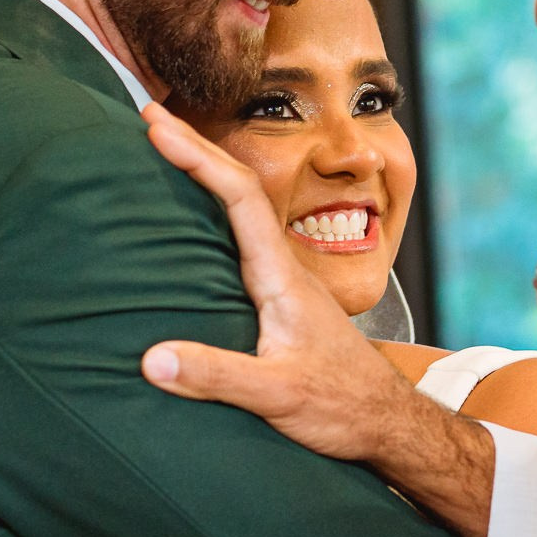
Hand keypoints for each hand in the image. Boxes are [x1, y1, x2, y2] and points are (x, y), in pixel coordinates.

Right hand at [138, 103, 425, 461]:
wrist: (387, 422)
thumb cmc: (342, 405)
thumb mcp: (277, 397)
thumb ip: (217, 376)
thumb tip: (152, 360)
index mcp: (281, 277)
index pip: (239, 197)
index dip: (198, 157)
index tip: (158, 127)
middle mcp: (281, 268)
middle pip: (237, 189)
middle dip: (194, 147)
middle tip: (149, 114)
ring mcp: (281, 281)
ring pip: (239, 210)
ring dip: (202, 173)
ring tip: (163, 148)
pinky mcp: (276, 300)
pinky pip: (238, 239)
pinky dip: (210, 211)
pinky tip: (189, 218)